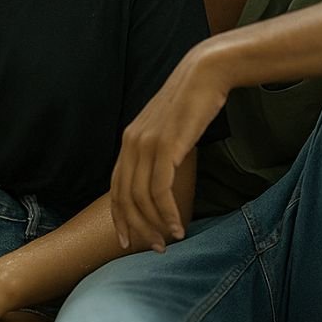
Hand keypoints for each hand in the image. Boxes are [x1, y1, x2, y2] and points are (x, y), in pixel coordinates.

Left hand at [111, 45, 228, 250]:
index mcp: (129, 140)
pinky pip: (160, 190)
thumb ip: (159, 149)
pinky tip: (178, 226)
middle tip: (154, 248)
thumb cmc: (193, 101)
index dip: (120, 217)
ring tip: (170, 240)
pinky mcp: (165, 146)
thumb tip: (164, 174)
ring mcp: (146, 145)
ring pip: (141, 198)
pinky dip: (168, 213)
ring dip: (156, 225)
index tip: (128, 241)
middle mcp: (132, 143)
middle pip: (125, 198)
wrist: (205, 73)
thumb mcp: (168, 127)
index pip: (116, 187)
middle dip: (137, 228)